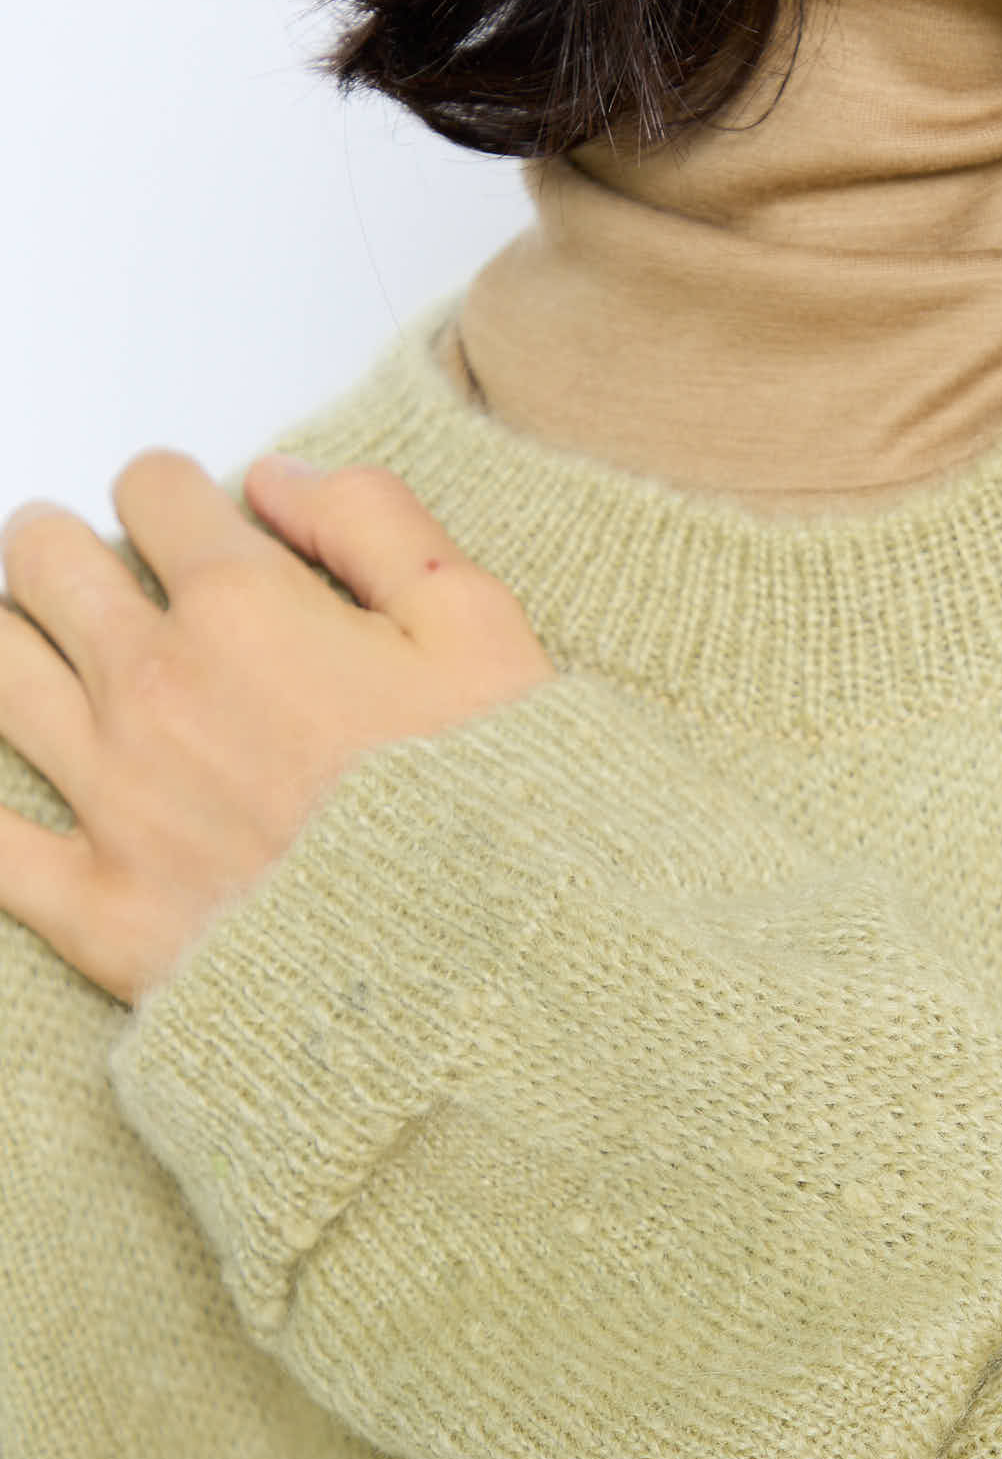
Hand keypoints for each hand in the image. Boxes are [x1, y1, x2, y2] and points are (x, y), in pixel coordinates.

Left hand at [0, 450, 556, 1005]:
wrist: (481, 979)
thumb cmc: (497, 812)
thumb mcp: (479, 628)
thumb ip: (375, 521)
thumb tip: (279, 479)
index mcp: (247, 610)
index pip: (156, 489)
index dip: (179, 495)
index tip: (203, 528)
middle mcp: (157, 690)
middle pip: (44, 560)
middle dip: (70, 549)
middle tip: (107, 576)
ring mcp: (115, 800)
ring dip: (20, 646)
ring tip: (61, 662)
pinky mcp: (98, 908)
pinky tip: (18, 788)